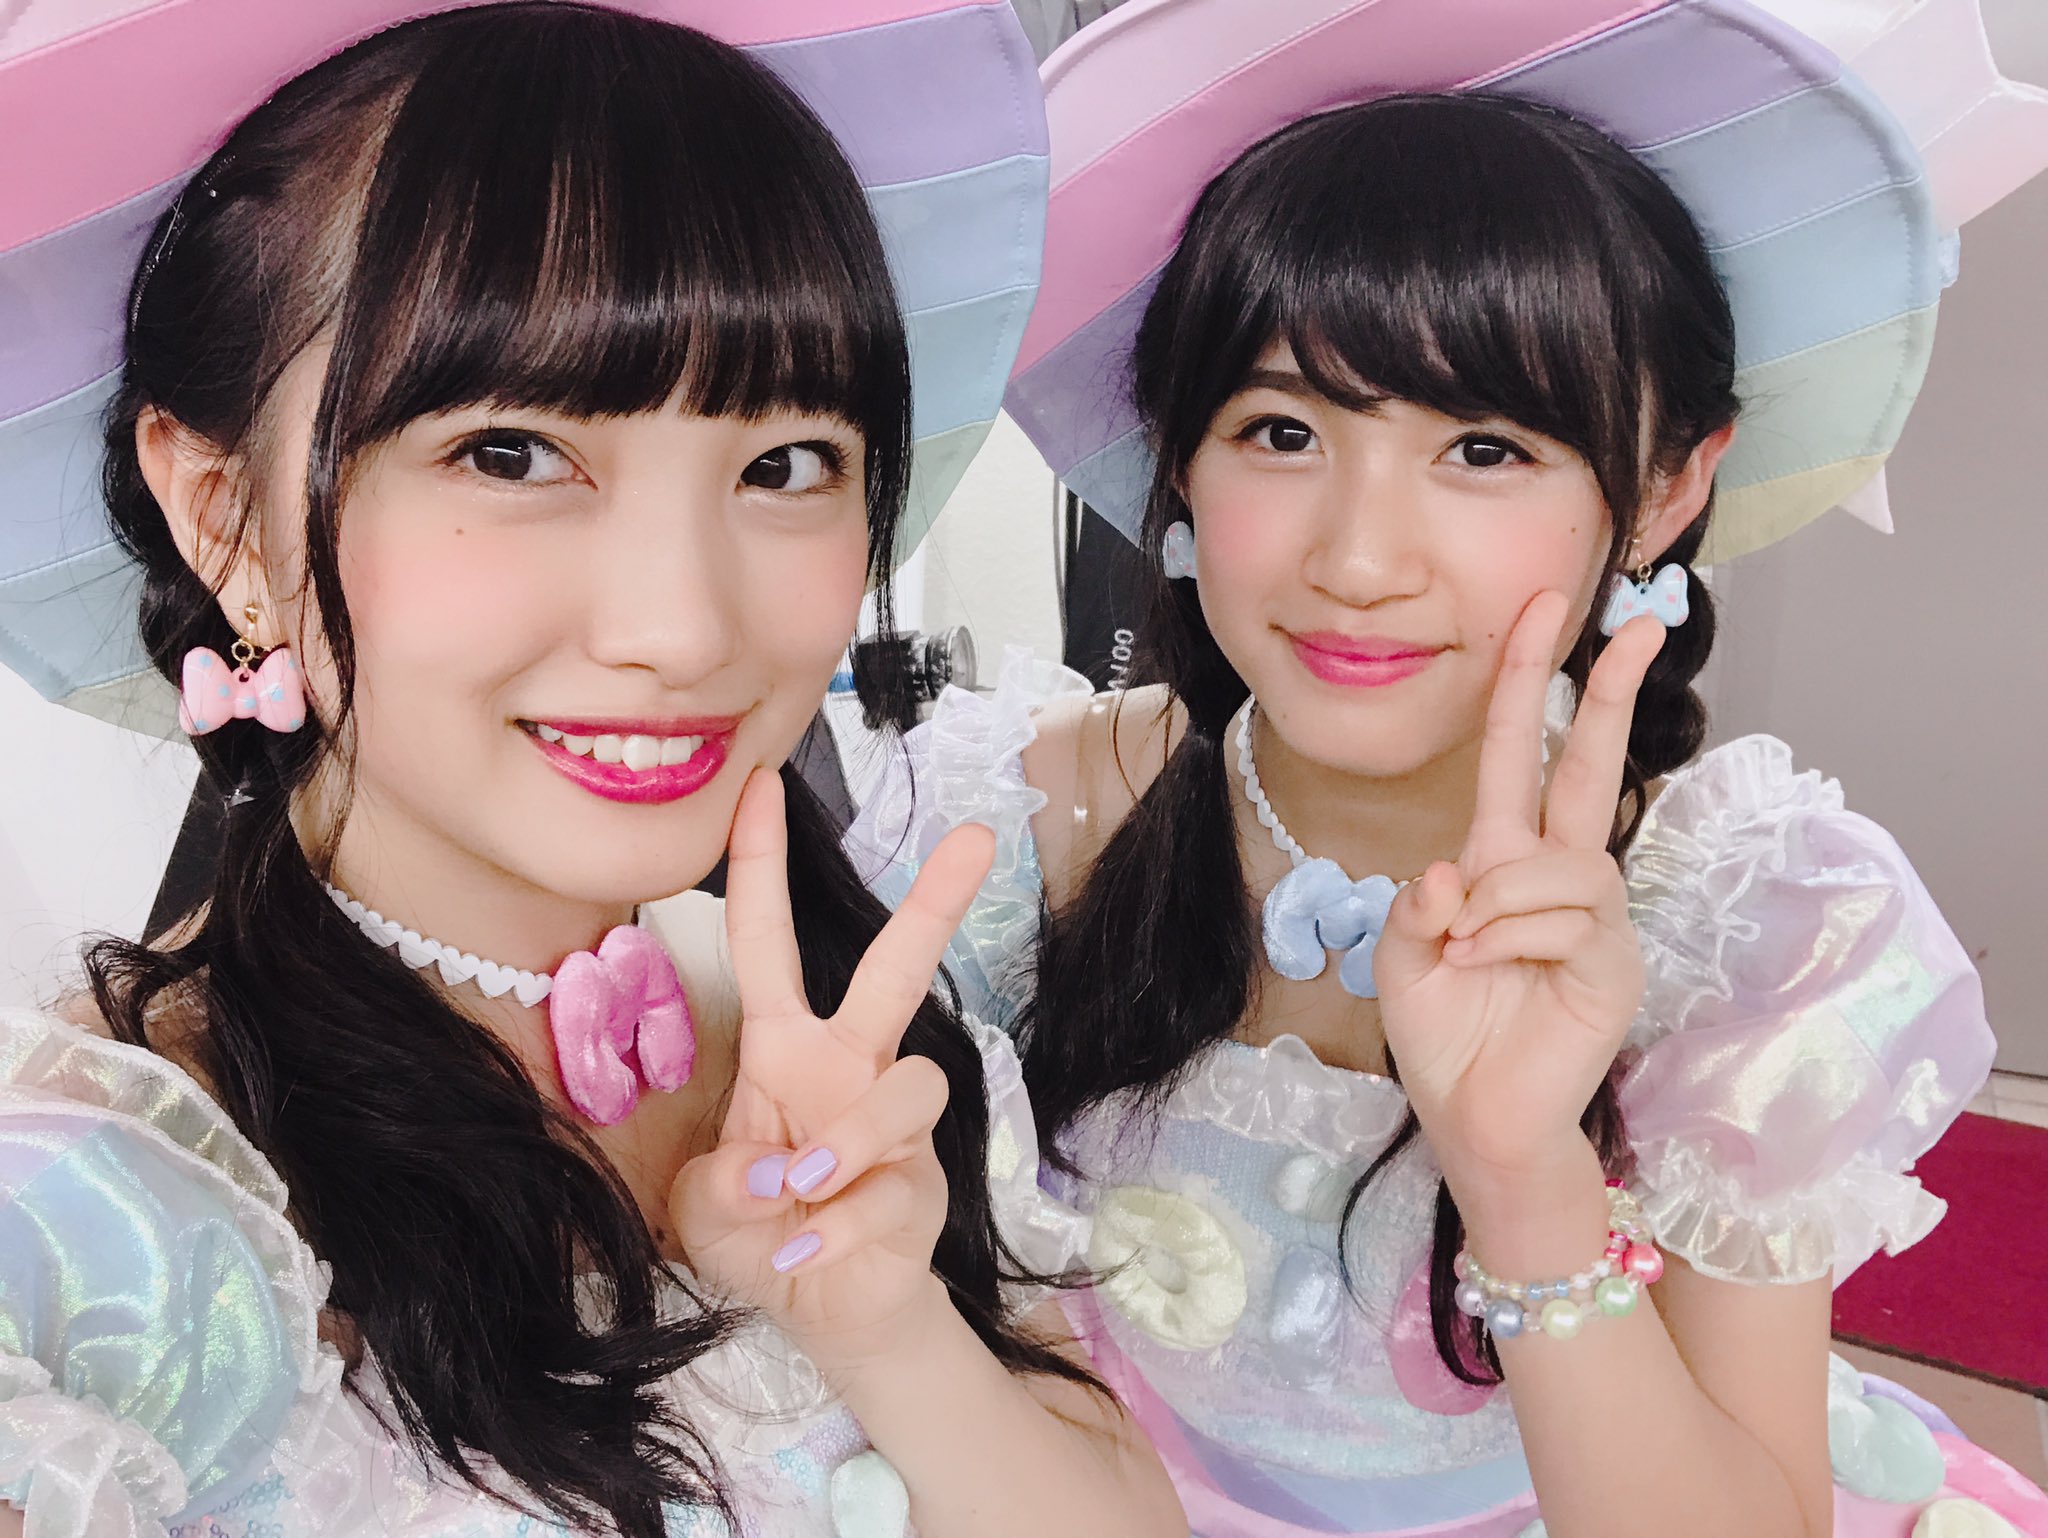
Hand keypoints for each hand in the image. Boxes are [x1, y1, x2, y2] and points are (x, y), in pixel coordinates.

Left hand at [670, 770, 995, 1370]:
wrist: (819, 1309)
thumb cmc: (758, 1231)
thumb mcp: (701, 1207)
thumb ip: (716, 1183)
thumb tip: (770, 1171)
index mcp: (786, 1046)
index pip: (767, 941)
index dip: (760, 865)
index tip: (760, 785)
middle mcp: (850, 1067)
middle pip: (898, 970)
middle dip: (934, 904)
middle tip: (977, 837)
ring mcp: (894, 1126)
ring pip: (909, 1086)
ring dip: (846, 1140)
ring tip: (796, 1191)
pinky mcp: (923, 1187)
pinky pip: (894, 1190)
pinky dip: (839, 1231)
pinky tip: (804, 1256)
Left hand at [1373, 592, 1664, 1191]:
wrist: (1476, 1117)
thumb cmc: (1445, 1034)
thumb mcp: (1401, 957)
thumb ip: (1416, 905)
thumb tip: (1457, 873)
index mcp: (1501, 862)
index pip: (1523, 756)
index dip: (1530, 685)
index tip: (1547, 611)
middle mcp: (1556, 876)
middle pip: (1590, 767)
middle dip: (1609, 694)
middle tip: (1639, 623)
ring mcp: (1594, 918)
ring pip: (1559, 860)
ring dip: (1498, 900)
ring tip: (1466, 950)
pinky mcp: (1614, 962)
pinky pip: (1566, 916)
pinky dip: (1510, 937)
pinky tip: (1487, 968)